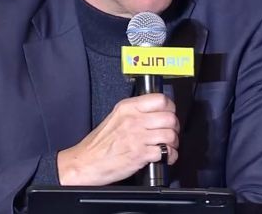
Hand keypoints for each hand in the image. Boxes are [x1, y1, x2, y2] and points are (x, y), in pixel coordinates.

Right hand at [56, 93, 179, 185]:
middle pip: (169, 118)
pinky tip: (165, 157)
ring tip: (168, 146)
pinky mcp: (140, 154)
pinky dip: (170, 156)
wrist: (86, 162)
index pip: (160, 99)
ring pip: (170, 135)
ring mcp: (137, 137)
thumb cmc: (100, 143)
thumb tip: (156, 111)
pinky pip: (166, 152)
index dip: (170, 108)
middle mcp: (133, 120)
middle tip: (170, 133)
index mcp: (127, 107)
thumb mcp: (115, 117)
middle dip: (174, 127)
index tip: (169, 114)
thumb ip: (135, 112)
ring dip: (173, 143)